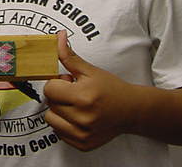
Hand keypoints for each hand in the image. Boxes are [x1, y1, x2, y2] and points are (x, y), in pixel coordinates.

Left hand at [43, 30, 138, 150]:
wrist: (132, 110)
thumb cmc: (111, 88)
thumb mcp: (90, 70)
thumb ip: (69, 56)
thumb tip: (58, 36)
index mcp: (83, 97)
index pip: (49, 89)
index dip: (57, 83)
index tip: (69, 82)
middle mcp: (82, 118)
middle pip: (49, 104)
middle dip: (58, 96)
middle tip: (75, 93)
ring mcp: (83, 134)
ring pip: (51, 120)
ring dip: (59, 111)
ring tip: (75, 106)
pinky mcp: (83, 144)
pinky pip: (59, 133)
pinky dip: (65, 125)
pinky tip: (79, 117)